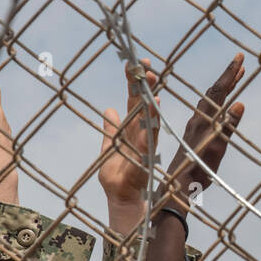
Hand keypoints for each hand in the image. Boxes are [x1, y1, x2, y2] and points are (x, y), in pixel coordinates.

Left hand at [99, 59, 159, 232]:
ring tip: (152, 83)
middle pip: (143, 104)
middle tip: (146, 66)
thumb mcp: (109, 147)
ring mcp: (144, 145)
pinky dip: (150, 126)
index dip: (134, 82)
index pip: (134, 100)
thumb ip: (110, 130)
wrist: (119, 198)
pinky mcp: (144, 159)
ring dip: (149, 100)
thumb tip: (108, 110)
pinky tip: (152, 112)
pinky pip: (148, 139)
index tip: (134, 62)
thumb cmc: (116, 175)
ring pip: (148, 118)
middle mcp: (140, 133)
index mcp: (131, 129)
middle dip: (145, 85)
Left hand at [160, 53, 245, 208]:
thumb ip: (227, 126)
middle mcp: (199, 119)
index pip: (218, 91)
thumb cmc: (198, 168)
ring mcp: (196, 126)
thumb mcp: (216, 147)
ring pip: (212, 101)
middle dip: (229, 76)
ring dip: (224, 88)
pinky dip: (219, 102)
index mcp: (203, 119)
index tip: (240, 57)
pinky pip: (209, 111)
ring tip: (236, 78)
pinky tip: (222, 104)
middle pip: (215, 92)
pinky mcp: (196, 134)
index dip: (230, 74)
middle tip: (241, 63)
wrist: (180, 184)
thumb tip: (239, 103)